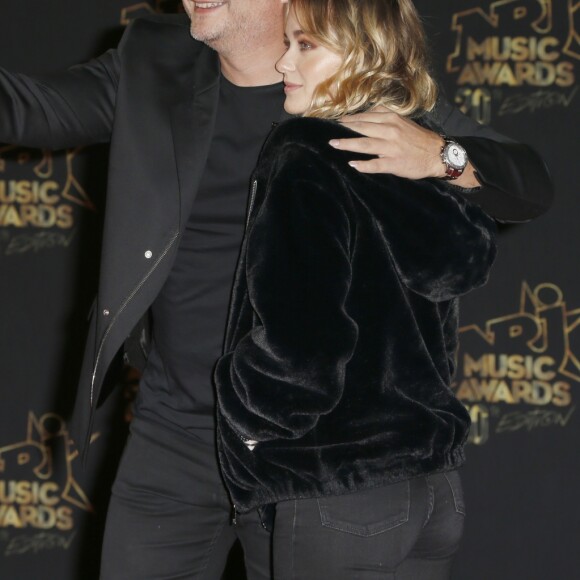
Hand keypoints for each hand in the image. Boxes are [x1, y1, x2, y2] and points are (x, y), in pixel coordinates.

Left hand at [329, 106, 477, 186]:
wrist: (438, 154)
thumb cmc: (418, 139)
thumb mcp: (402, 122)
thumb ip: (384, 117)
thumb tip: (365, 115)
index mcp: (391, 119)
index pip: (365, 118)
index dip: (349, 120)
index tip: (336, 121)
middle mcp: (390, 131)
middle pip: (361, 129)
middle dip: (343, 130)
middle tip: (328, 132)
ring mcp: (391, 147)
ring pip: (364, 145)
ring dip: (347, 145)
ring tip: (333, 144)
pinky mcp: (394, 163)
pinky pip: (375, 164)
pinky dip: (363, 165)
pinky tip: (352, 165)